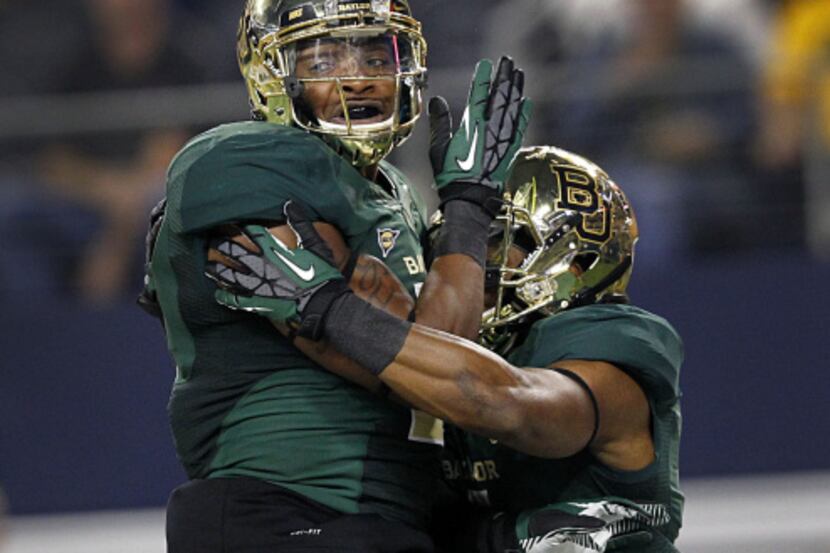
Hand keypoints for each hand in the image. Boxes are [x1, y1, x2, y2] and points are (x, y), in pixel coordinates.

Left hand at [206, 201, 349, 339]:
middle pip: (234, 251)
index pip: (252, 232)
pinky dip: (225, 296)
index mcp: (275, 250)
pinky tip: (218, 293)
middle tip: (212, 239)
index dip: (239, 225)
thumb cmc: (322, 276)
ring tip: (208, 266)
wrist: (322, 307)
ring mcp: (257, 286)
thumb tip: (290, 204)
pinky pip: (235, 299)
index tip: (229, 220)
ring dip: (218, 270)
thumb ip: (301, 224)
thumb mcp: (316, 245)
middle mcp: (261, 266)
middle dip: (222, 244)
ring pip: (230, 275)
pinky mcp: (258, 304)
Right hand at [429, 56, 532, 205]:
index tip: (486, 64)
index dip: (483, 78)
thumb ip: (440, 123)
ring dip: (516, 89)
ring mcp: (503, 139)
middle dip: (504, 77)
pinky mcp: (511, 151)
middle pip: (499, 97)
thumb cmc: (451, 176)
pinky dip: (524, 113)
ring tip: (519, 73)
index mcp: (471, 126)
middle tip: (508, 60)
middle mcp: (490, 128)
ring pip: (512, 108)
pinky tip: (527, 102)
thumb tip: (437, 101)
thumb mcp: (439, 149)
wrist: (470, 200)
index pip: (479, 95)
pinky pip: (520, 127)